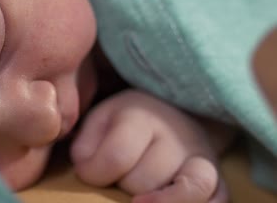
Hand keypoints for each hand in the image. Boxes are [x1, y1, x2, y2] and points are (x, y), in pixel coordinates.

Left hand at [71, 90, 228, 202]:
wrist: (169, 112)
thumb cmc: (125, 122)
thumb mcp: (98, 123)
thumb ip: (85, 147)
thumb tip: (88, 173)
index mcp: (141, 115)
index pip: (117, 155)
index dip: (95, 173)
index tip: (89, 172)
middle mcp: (176, 134)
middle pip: (148, 179)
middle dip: (126, 187)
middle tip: (121, 178)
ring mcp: (201, 156)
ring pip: (192, 188)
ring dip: (163, 202)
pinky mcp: (218, 176)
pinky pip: (219, 198)